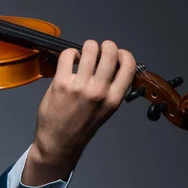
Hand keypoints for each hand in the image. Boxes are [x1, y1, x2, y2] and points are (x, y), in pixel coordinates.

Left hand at [23, 40, 135, 184]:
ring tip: (84, 54)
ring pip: (89, 49)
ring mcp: (80, 86)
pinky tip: (70, 60)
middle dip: (105, 45)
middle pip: (110, 52)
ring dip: (88, 47)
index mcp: (114, 98)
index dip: (124, 54)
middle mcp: (99, 91)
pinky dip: (70, 53)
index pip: (129, 66)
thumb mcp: (106, 110)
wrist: (59, 141)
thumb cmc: (82, 126)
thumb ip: (111, 89)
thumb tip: (113, 66)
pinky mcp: (61, 83)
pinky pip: (68, 55)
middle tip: (99, 49)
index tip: (118, 54)